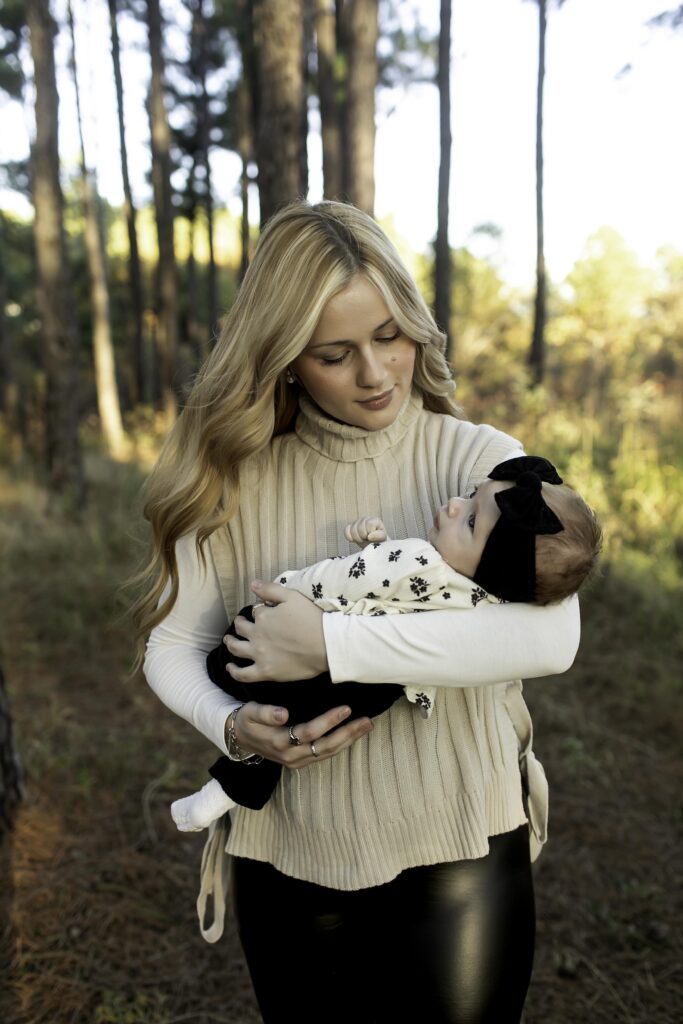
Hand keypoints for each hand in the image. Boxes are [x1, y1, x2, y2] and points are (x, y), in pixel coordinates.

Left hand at [225, 582, 327, 681]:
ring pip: (236, 649)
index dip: (259, 611)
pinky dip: (233, 671)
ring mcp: (259, 654)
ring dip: (230, 643)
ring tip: (228, 641)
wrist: (326, 645)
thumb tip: (252, 584)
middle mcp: (257, 634)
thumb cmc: (312, 619)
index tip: (263, 612)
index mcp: (263, 616)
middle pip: (241, 628)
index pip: (255, 612)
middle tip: (239, 623)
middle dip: (239, 624)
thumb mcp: (292, 596)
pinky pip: (243, 674)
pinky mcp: (265, 672)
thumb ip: (270, 589)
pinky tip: (230, 667)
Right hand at [232, 701, 373, 766]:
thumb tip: (283, 713)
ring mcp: (298, 761)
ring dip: (349, 740)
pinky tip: (353, 734)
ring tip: (366, 726)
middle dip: (348, 733)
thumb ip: (265, 712)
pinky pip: (325, 754)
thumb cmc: (247, 720)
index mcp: (280, 742)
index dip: (329, 721)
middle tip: (367, 721)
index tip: (346, 708)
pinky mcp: (302, 761)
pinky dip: (342, 744)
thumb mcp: (250, 713)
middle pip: (325, 746)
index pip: (309, 732)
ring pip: (328, 752)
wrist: (240, 739)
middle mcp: (291, 756)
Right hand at [344, 516, 387, 546]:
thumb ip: (379, 536)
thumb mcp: (383, 539)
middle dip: (363, 537)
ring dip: (357, 538)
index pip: (369, 524)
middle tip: (367, 540)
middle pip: (359, 527)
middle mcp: (365, 519)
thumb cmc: (380, 542)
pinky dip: (349, 537)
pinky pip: (346, 530)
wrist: (374, 546)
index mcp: (374, 520)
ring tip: (363, 540)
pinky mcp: (350, 527)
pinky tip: (355, 540)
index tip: (373, 538)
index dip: (370, 533)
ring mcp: (357, 522)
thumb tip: (369, 536)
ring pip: (352, 529)